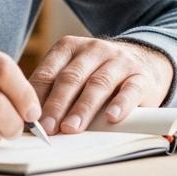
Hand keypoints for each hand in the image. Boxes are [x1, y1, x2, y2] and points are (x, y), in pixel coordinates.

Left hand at [29, 36, 173, 134]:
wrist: (145, 59)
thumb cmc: (99, 73)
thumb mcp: (75, 73)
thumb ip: (54, 90)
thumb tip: (31, 121)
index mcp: (70, 48)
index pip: (49, 72)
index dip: (37, 96)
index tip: (30, 119)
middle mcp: (94, 49)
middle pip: (71, 78)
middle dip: (57, 104)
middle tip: (48, 127)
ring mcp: (119, 61)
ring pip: (98, 84)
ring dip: (83, 108)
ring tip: (71, 128)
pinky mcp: (141, 76)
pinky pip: (130, 89)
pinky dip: (121, 104)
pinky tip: (112, 117)